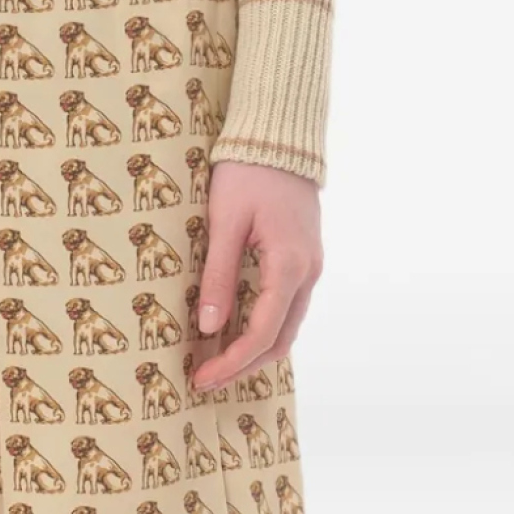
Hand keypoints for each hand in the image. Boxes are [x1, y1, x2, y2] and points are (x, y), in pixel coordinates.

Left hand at [192, 159, 322, 390]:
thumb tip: (209, 327)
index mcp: (289, 266)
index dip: (232, 362)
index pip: (262, 334)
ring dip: (255, 347)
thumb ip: (219, 275)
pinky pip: (288, 303)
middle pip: (281, 339)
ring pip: (287, 324)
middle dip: (244, 364)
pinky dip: (264, 324)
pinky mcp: (303, 256)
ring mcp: (310, 265)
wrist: (279, 136)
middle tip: (206, 377)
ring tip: (217, 358)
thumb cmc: (248, 172)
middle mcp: (307, 272)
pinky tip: (237, 325)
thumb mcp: (225, 221)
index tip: (203, 377)